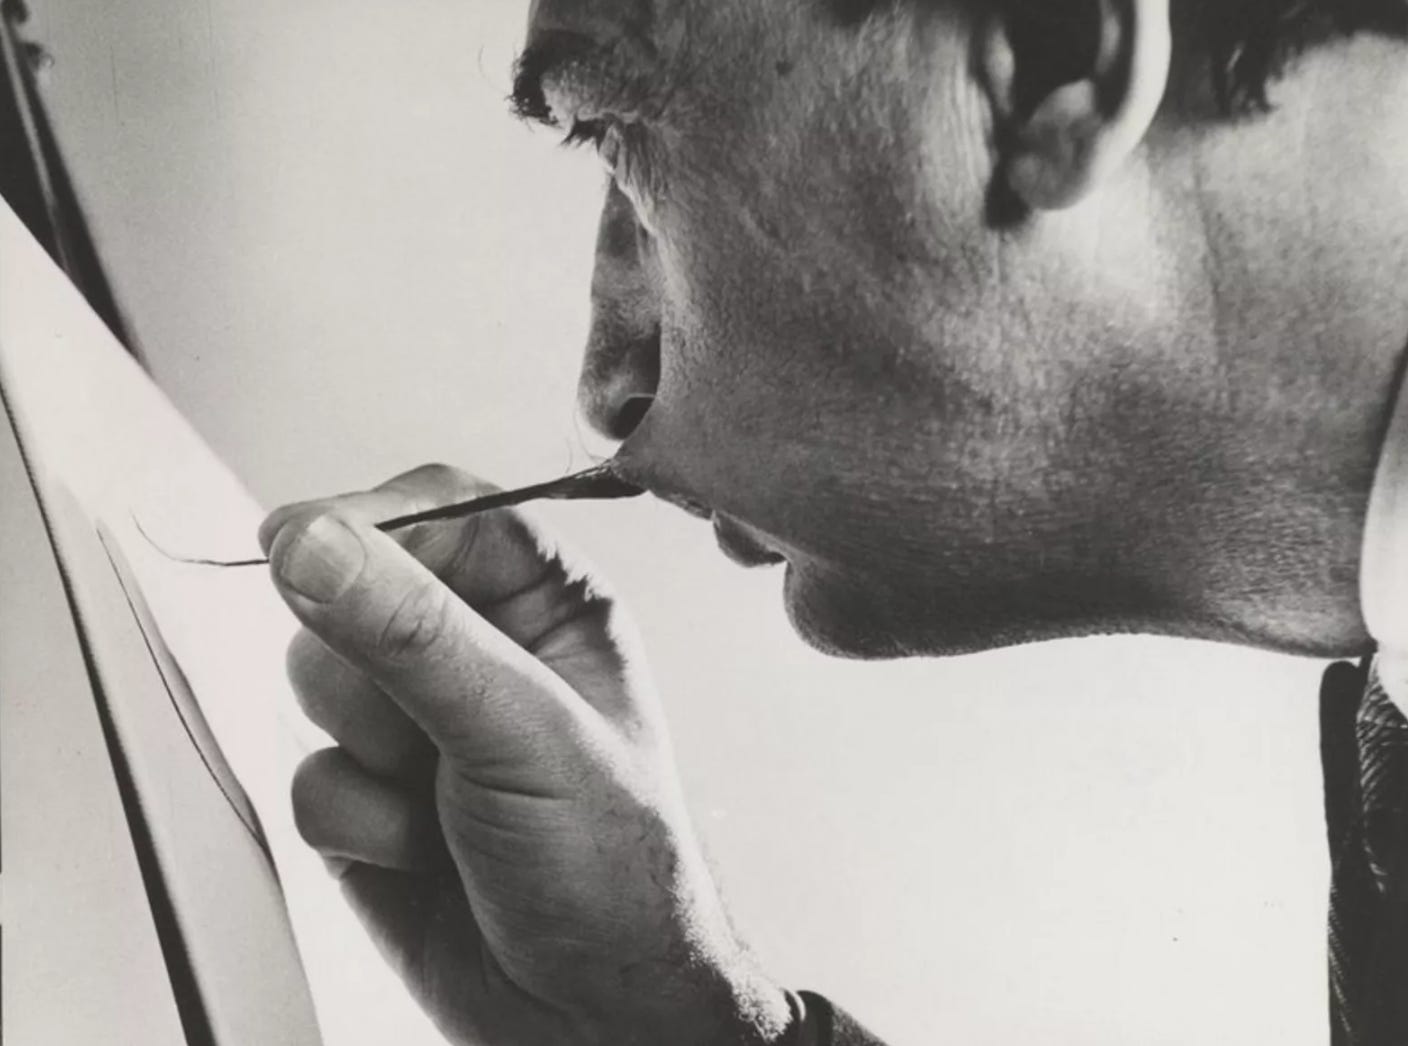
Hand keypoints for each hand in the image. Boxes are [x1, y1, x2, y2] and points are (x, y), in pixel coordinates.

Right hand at [260, 465, 790, 1045]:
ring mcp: (420, 725)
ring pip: (315, 681)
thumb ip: (412, 634)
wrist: (592, 1017)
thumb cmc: (613, 870)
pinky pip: (306, 772)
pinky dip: (354, 821)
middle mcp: (481, 652)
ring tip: (443, 801)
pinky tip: (421, 853)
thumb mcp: (523, 733)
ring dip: (369, 753)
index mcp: (550, 606)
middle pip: (353, 590)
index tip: (303, 547)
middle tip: (435, 731)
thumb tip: (311, 539)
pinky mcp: (370, 798)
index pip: (440, 510)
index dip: (369, 523)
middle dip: (375, 672)